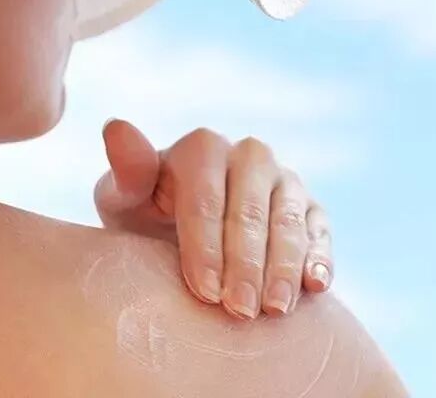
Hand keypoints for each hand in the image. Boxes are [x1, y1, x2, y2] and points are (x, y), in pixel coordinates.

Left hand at [94, 119, 332, 318]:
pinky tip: (317, 285)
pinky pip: (319, 228)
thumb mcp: (125, 198)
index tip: (203, 292)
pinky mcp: (308, 206)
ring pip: (288, 218)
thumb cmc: (147, 217)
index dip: (205, 246)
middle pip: (250, 209)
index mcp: (202, 148)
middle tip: (239, 310)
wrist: (179, 232)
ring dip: (283, 265)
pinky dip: (320, 255)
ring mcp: (282, 179)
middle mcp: (248, 156)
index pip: (205, 198)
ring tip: (273, 309)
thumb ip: (128, 170)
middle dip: (245, 263)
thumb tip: (115, 126)